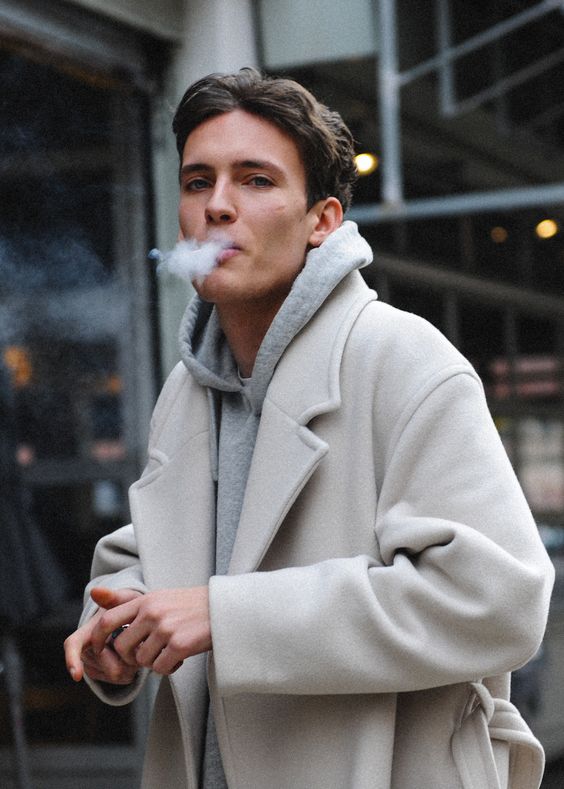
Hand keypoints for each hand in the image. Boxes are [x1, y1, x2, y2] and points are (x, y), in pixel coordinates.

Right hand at [64, 587, 142, 683]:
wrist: (140, 619)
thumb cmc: (131, 606)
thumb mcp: (126, 599)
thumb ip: (112, 596)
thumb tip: (94, 590)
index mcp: (89, 630)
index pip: (73, 645)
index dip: (72, 660)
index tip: (76, 675)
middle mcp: (87, 648)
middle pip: (101, 663)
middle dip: (122, 658)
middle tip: (140, 646)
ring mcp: (95, 662)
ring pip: (112, 674)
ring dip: (129, 664)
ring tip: (139, 648)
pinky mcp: (106, 672)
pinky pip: (118, 680)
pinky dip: (131, 672)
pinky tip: (137, 660)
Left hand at [89, 586, 211, 675]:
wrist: (224, 609)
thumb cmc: (189, 605)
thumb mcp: (158, 597)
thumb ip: (127, 600)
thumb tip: (93, 593)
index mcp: (145, 600)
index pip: (107, 621)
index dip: (98, 640)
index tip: (101, 651)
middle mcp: (152, 613)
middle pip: (122, 647)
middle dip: (131, 658)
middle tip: (147, 654)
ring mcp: (166, 629)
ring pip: (142, 660)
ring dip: (153, 662)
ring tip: (169, 652)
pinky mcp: (179, 645)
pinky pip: (160, 668)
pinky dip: (169, 668)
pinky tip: (180, 657)